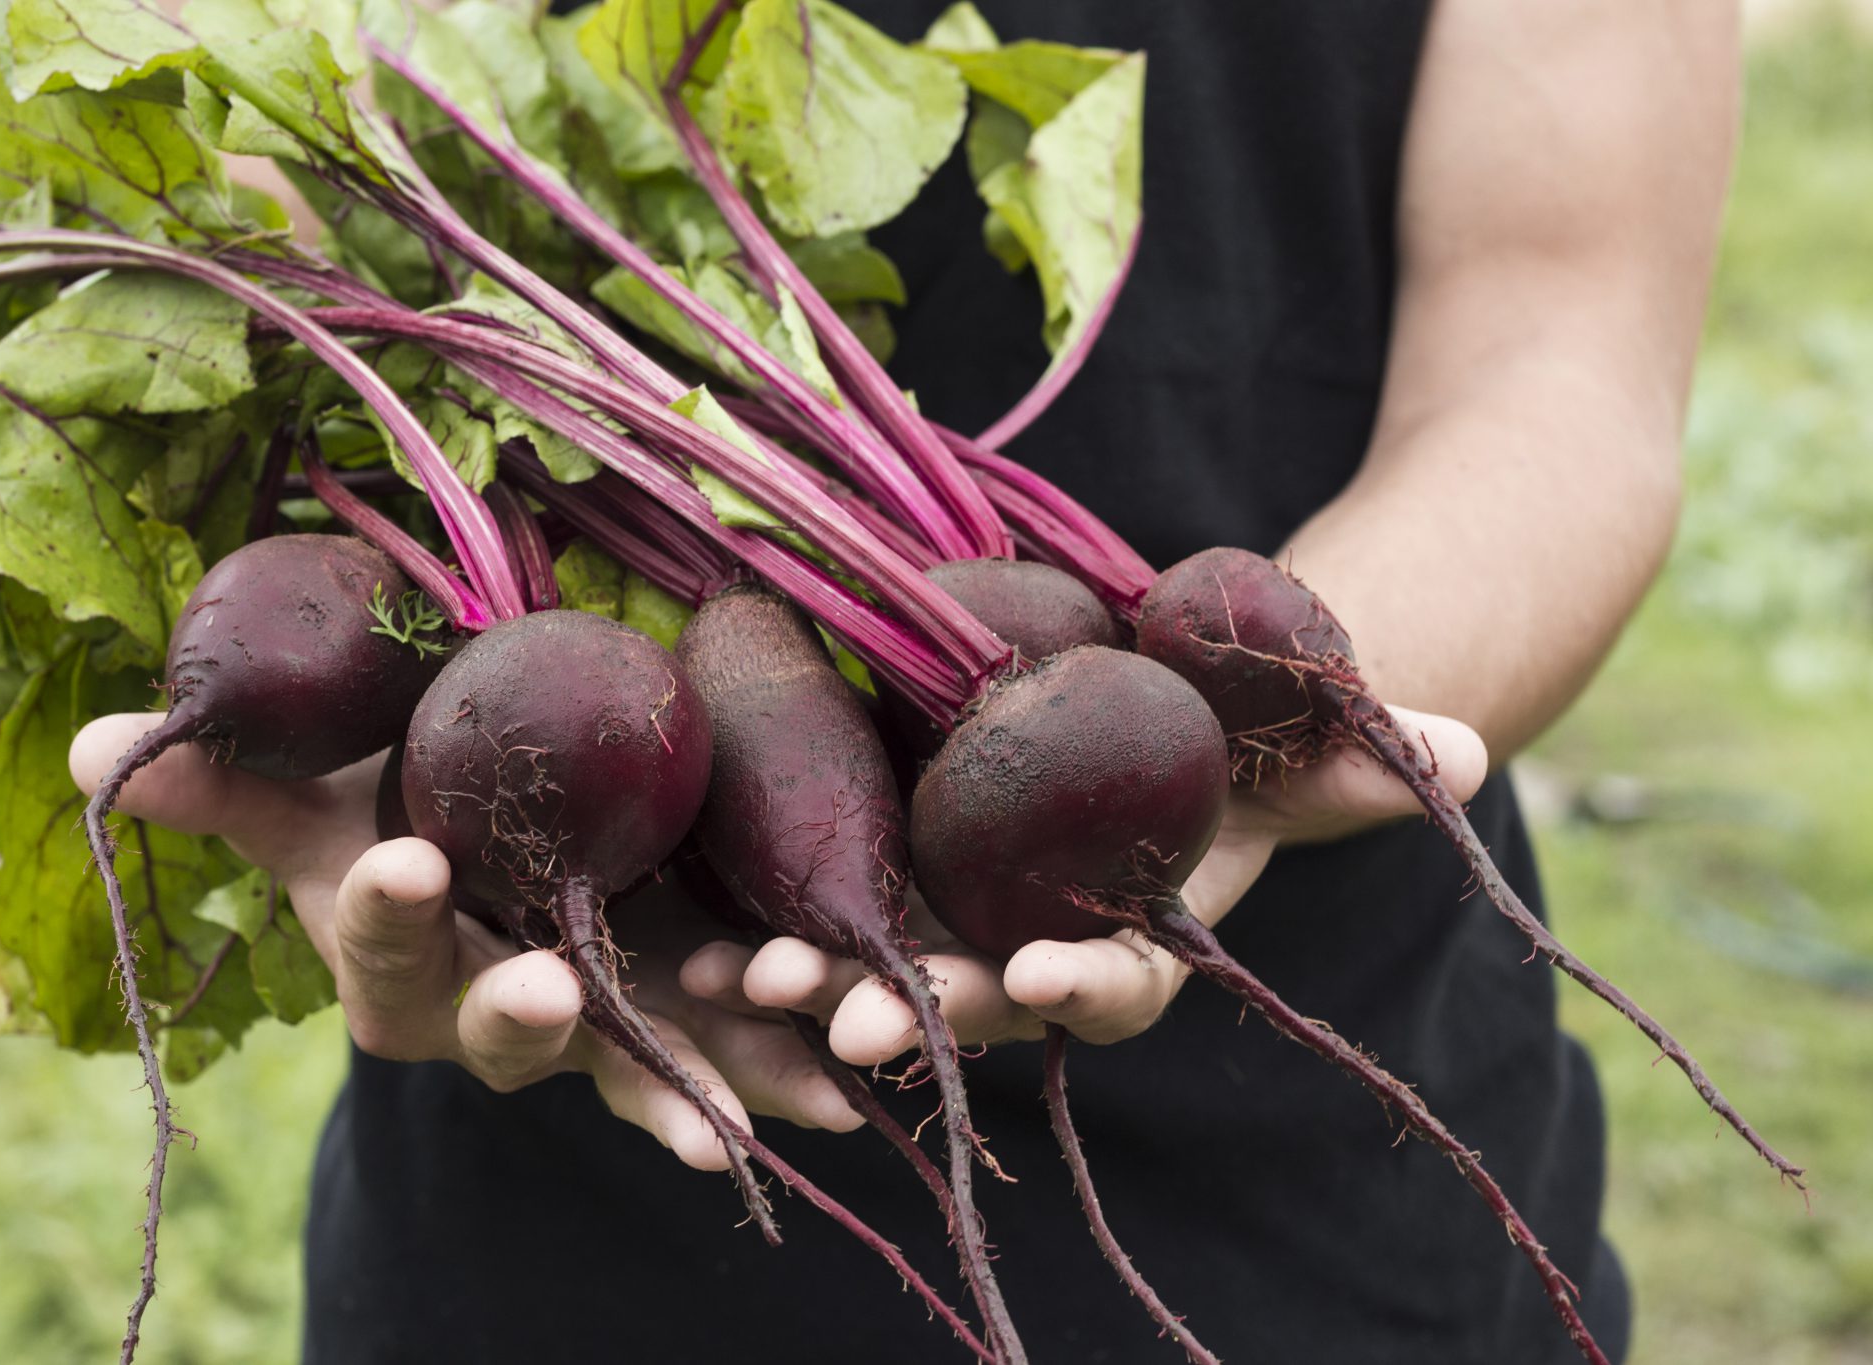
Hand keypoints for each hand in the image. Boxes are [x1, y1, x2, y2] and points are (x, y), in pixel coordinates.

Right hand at [70, 714, 862, 1170]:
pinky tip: (841, 1094)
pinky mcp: (685, 1026)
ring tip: (738, 1117)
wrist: (500, 864)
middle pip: (499, 1026)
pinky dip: (782, 1076)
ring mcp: (595, 1032)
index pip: (376, 940)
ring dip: (684, 1083)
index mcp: (397, 959)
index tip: (402, 867)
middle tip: (543, 988)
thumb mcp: (323, 802)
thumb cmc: (402, 821)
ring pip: (631, 1065)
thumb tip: (105, 746)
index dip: (383, 912)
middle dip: (520, 1013)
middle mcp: (490, 1013)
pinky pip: (734, 1060)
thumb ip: (237, 782)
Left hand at [683, 704, 1487, 1060]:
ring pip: (877, 970)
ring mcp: (953, 917)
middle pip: (973, 998)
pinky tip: (689, 944)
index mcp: (1131, 935)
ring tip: (741, 986)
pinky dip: (756, 932)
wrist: (1149, 694)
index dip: (1083, 987)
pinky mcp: (884, 870)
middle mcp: (1033, 947)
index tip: (1039, 979)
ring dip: (809, 988)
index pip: (1114, 983)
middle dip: (917, 1012)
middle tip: (843, 1016)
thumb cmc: (1226, 728)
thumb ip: (1357, 756)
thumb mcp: (1285, 731)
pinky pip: (813, 911)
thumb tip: (1473, 755)